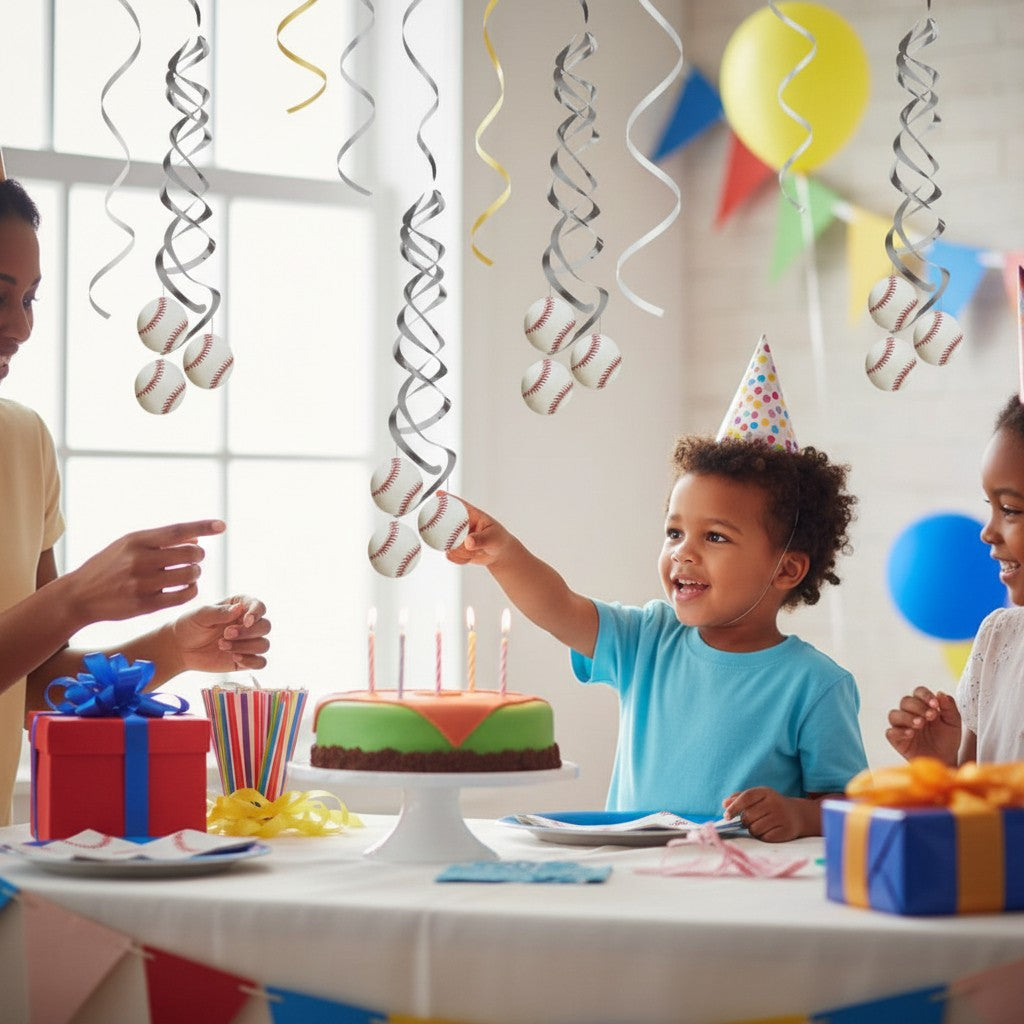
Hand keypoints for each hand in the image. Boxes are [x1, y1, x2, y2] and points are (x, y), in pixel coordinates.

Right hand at [63, 520, 225, 624]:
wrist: (79, 596)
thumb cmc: (109, 566)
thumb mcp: (127, 545)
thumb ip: (160, 541)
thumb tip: (196, 540)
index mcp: (136, 541)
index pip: (177, 531)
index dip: (203, 527)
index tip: (222, 525)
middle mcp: (140, 560)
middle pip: (189, 554)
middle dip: (199, 556)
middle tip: (196, 559)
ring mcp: (142, 584)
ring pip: (189, 575)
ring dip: (196, 573)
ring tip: (190, 573)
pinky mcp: (145, 605)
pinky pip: (183, 595)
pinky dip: (191, 589)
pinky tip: (188, 587)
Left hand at [171, 596, 270, 672]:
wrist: (180, 648)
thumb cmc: (190, 626)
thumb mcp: (201, 615)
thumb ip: (220, 612)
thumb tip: (239, 609)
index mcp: (240, 607)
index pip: (259, 606)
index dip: (257, 613)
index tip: (246, 621)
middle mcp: (248, 624)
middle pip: (265, 627)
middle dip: (247, 632)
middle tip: (225, 635)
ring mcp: (248, 642)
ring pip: (263, 645)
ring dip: (246, 647)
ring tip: (222, 646)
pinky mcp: (246, 660)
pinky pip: (260, 662)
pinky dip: (251, 662)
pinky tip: (235, 659)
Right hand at [444, 494, 512, 566]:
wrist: (499, 554)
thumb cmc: (498, 540)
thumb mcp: (493, 538)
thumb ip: (481, 539)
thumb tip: (468, 542)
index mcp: (472, 515)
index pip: (459, 504)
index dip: (447, 499)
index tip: (438, 494)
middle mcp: (462, 524)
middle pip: (445, 523)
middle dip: (444, 531)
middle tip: (452, 540)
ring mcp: (457, 537)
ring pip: (448, 543)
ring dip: (459, 551)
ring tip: (473, 551)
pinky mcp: (455, 549)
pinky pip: (451, 555)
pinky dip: (459, 559)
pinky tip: (469, 558)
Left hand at [722, 787, 814, 841]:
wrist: (797, 815)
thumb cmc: (770, 805)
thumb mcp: (757, 797)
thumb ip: (739, 798)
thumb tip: (724, 804)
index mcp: (765, 792)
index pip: (746, 797)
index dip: (734, 807)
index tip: (726, 816)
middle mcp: (774, 803)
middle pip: (748, 816)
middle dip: (745, 821)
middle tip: (750, 820)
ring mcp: (781, 817)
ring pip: (755, 829)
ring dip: (753, 830)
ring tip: (761, 825)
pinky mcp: (786, 831)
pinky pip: (765, 838)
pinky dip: (763, 836)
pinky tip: (769, 831)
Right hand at [885, 686, 960, 764]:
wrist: (945, 760)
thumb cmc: (947, 740)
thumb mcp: (953, 723)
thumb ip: (949, 708)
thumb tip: (940, 693)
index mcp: (923, 706)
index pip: (918, 692)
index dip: (925, 695)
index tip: (935, 704)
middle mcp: (910, 713)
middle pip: (905, 701)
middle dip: (918, 706)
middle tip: (931, 716)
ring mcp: (901, 726)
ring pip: (894, 714)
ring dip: (907, 717)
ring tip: (920, 724)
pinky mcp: (896, 740)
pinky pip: (890, 732)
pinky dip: (899, 731)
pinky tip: (910, 734)